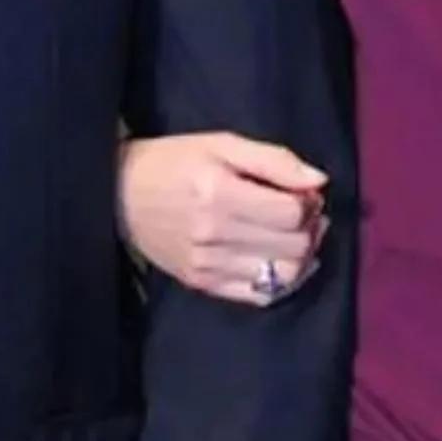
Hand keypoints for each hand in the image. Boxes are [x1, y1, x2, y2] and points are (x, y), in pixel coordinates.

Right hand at [117, 132, 329, 306]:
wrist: (121, 194)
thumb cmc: (175, 161)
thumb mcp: (221, 144)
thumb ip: (273, 160)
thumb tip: (320, 181)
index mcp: (219, 193)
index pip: (291, 214)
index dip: (308, 202)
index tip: (303, 192)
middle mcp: (215, 235)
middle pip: (293, 246)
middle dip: (309, 228)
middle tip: (302, 212)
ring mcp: (208, 266)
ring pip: (283, 276)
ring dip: (301, 256)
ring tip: (292, 235)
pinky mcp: (203, 285)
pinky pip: (261, 297)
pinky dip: (282, 280)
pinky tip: (279, 259)